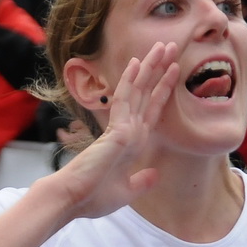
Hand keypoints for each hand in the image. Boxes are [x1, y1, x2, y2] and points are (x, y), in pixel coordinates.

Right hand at [45, 39, 179, 220]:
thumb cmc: (92, 197)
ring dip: (151, 68)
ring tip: (163, 46)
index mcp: (132, 143)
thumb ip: (141, 181)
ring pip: (138, 90)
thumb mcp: (126, 191)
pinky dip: (131, 80)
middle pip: (147, 93)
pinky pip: (125, 100)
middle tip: (170, 46)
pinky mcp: (115, 130)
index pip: (152, 110)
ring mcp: (122, 128)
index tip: (174, 70)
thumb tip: (155, 174)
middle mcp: (128, 131)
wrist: (72, 200)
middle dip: (160, 70)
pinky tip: (137, 62)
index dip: (163, 89)